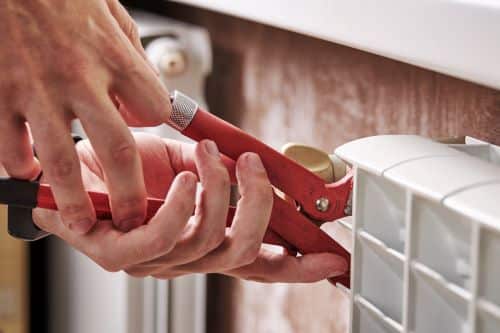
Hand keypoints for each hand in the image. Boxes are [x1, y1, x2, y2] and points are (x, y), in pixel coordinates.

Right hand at [0, 0, 170, 233]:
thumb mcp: (113, 13)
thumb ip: (132, 56)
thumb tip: (145, 93)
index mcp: (114, 58)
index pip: (155, 110)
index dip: (156, 125)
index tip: (150, 135)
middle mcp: (80, 79)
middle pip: (118, 150)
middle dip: (127, 194)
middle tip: (132, 219)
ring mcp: (38, 90)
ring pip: (60, 160)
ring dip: (72, 200)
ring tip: (81, 223)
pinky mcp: (1, 94)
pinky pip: (10, 145)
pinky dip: (19, 167)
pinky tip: (28, 175)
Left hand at [33, 133, 347, 282]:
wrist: (72, 163)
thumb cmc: (127, 167)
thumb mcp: (188, 165)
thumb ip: (220, 173)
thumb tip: (252, 164)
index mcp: (203, 242)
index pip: (257, 263)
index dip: (296, 265)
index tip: (328, 258)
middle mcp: (183, 259)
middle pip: (243, 252)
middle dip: (259, 205)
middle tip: (254, 166)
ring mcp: (152, 262)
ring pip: (208, 240)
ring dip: (218, 190)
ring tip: (210, 156)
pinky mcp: (117, 255)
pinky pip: (163, 238)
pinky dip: (182, 204)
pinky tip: (182, 179)